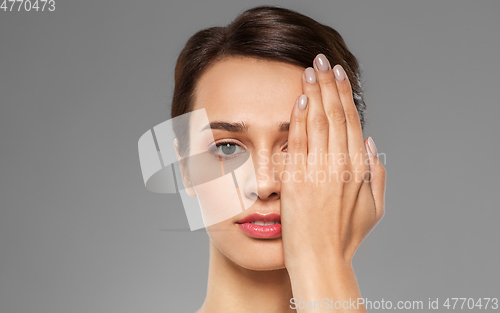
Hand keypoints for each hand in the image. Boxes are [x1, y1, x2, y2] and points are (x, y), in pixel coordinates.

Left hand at [281, 54, 385, 271]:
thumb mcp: (374, 208)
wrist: (321, 260)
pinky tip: (300, 99)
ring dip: (314, 93)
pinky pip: (300, 143)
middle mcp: (341, 165)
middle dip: (328, 84)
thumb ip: (377, 174)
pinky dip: (301, 119)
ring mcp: (319, 171)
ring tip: (309, 69)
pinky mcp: (298, 180)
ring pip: (319, 123)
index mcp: (359, 169)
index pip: (351, 122)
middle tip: (321, 60)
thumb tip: (371, 143)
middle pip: (336, 115)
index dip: (344, 96)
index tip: (339, 75)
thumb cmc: (345, 237)